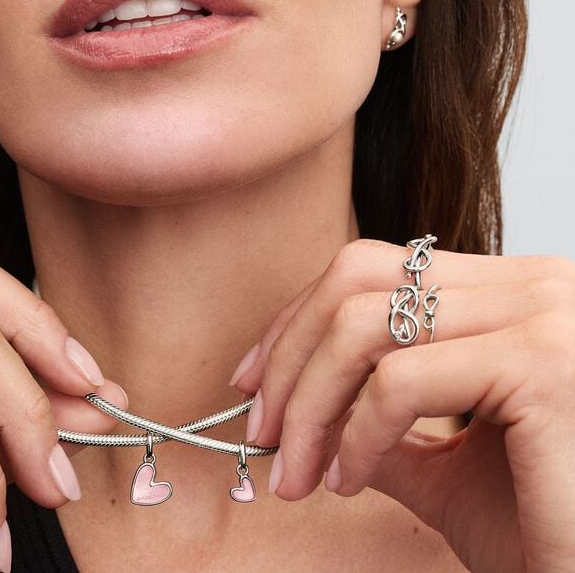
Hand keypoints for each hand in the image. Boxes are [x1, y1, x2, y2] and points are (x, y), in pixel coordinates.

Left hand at [229, 238, 574, 572]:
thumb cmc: (549, 531)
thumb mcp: (446, 466)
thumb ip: (379, 423)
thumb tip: (303, 407)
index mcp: (513, 294)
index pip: (376, 268)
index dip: (299, 317)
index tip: (255, 378)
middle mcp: (534, 285)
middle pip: (358, 279)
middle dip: (290, 356)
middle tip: (260, 429)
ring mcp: (544, 315)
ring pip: (366, 324)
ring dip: (309, 401)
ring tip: (296, 469)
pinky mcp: (544, 365)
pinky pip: (402, 383)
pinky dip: (353, 434)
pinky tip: (347, 480)